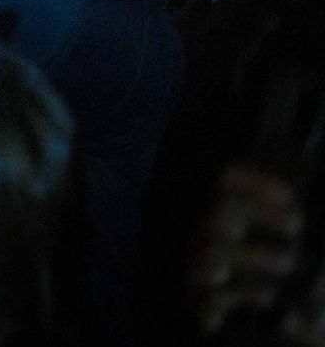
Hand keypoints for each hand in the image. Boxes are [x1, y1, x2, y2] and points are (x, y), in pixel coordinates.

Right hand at [191, 165, 304, 336]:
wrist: (272, 341)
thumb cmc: (291, 293)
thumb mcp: (303, 262)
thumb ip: (309, 245)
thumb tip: (312, 217)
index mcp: (230, 220)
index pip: (227, 181)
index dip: (254, 181)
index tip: (290, 199)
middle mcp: (209, 237)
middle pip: (221, 209)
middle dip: (258, 212)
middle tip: (295, 230)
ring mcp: (201, 270)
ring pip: (214, 249)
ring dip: (255, 254)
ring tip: (286, 266)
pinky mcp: (202, 305)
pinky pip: (212, 295)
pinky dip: (241, 294)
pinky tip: (266, 298)